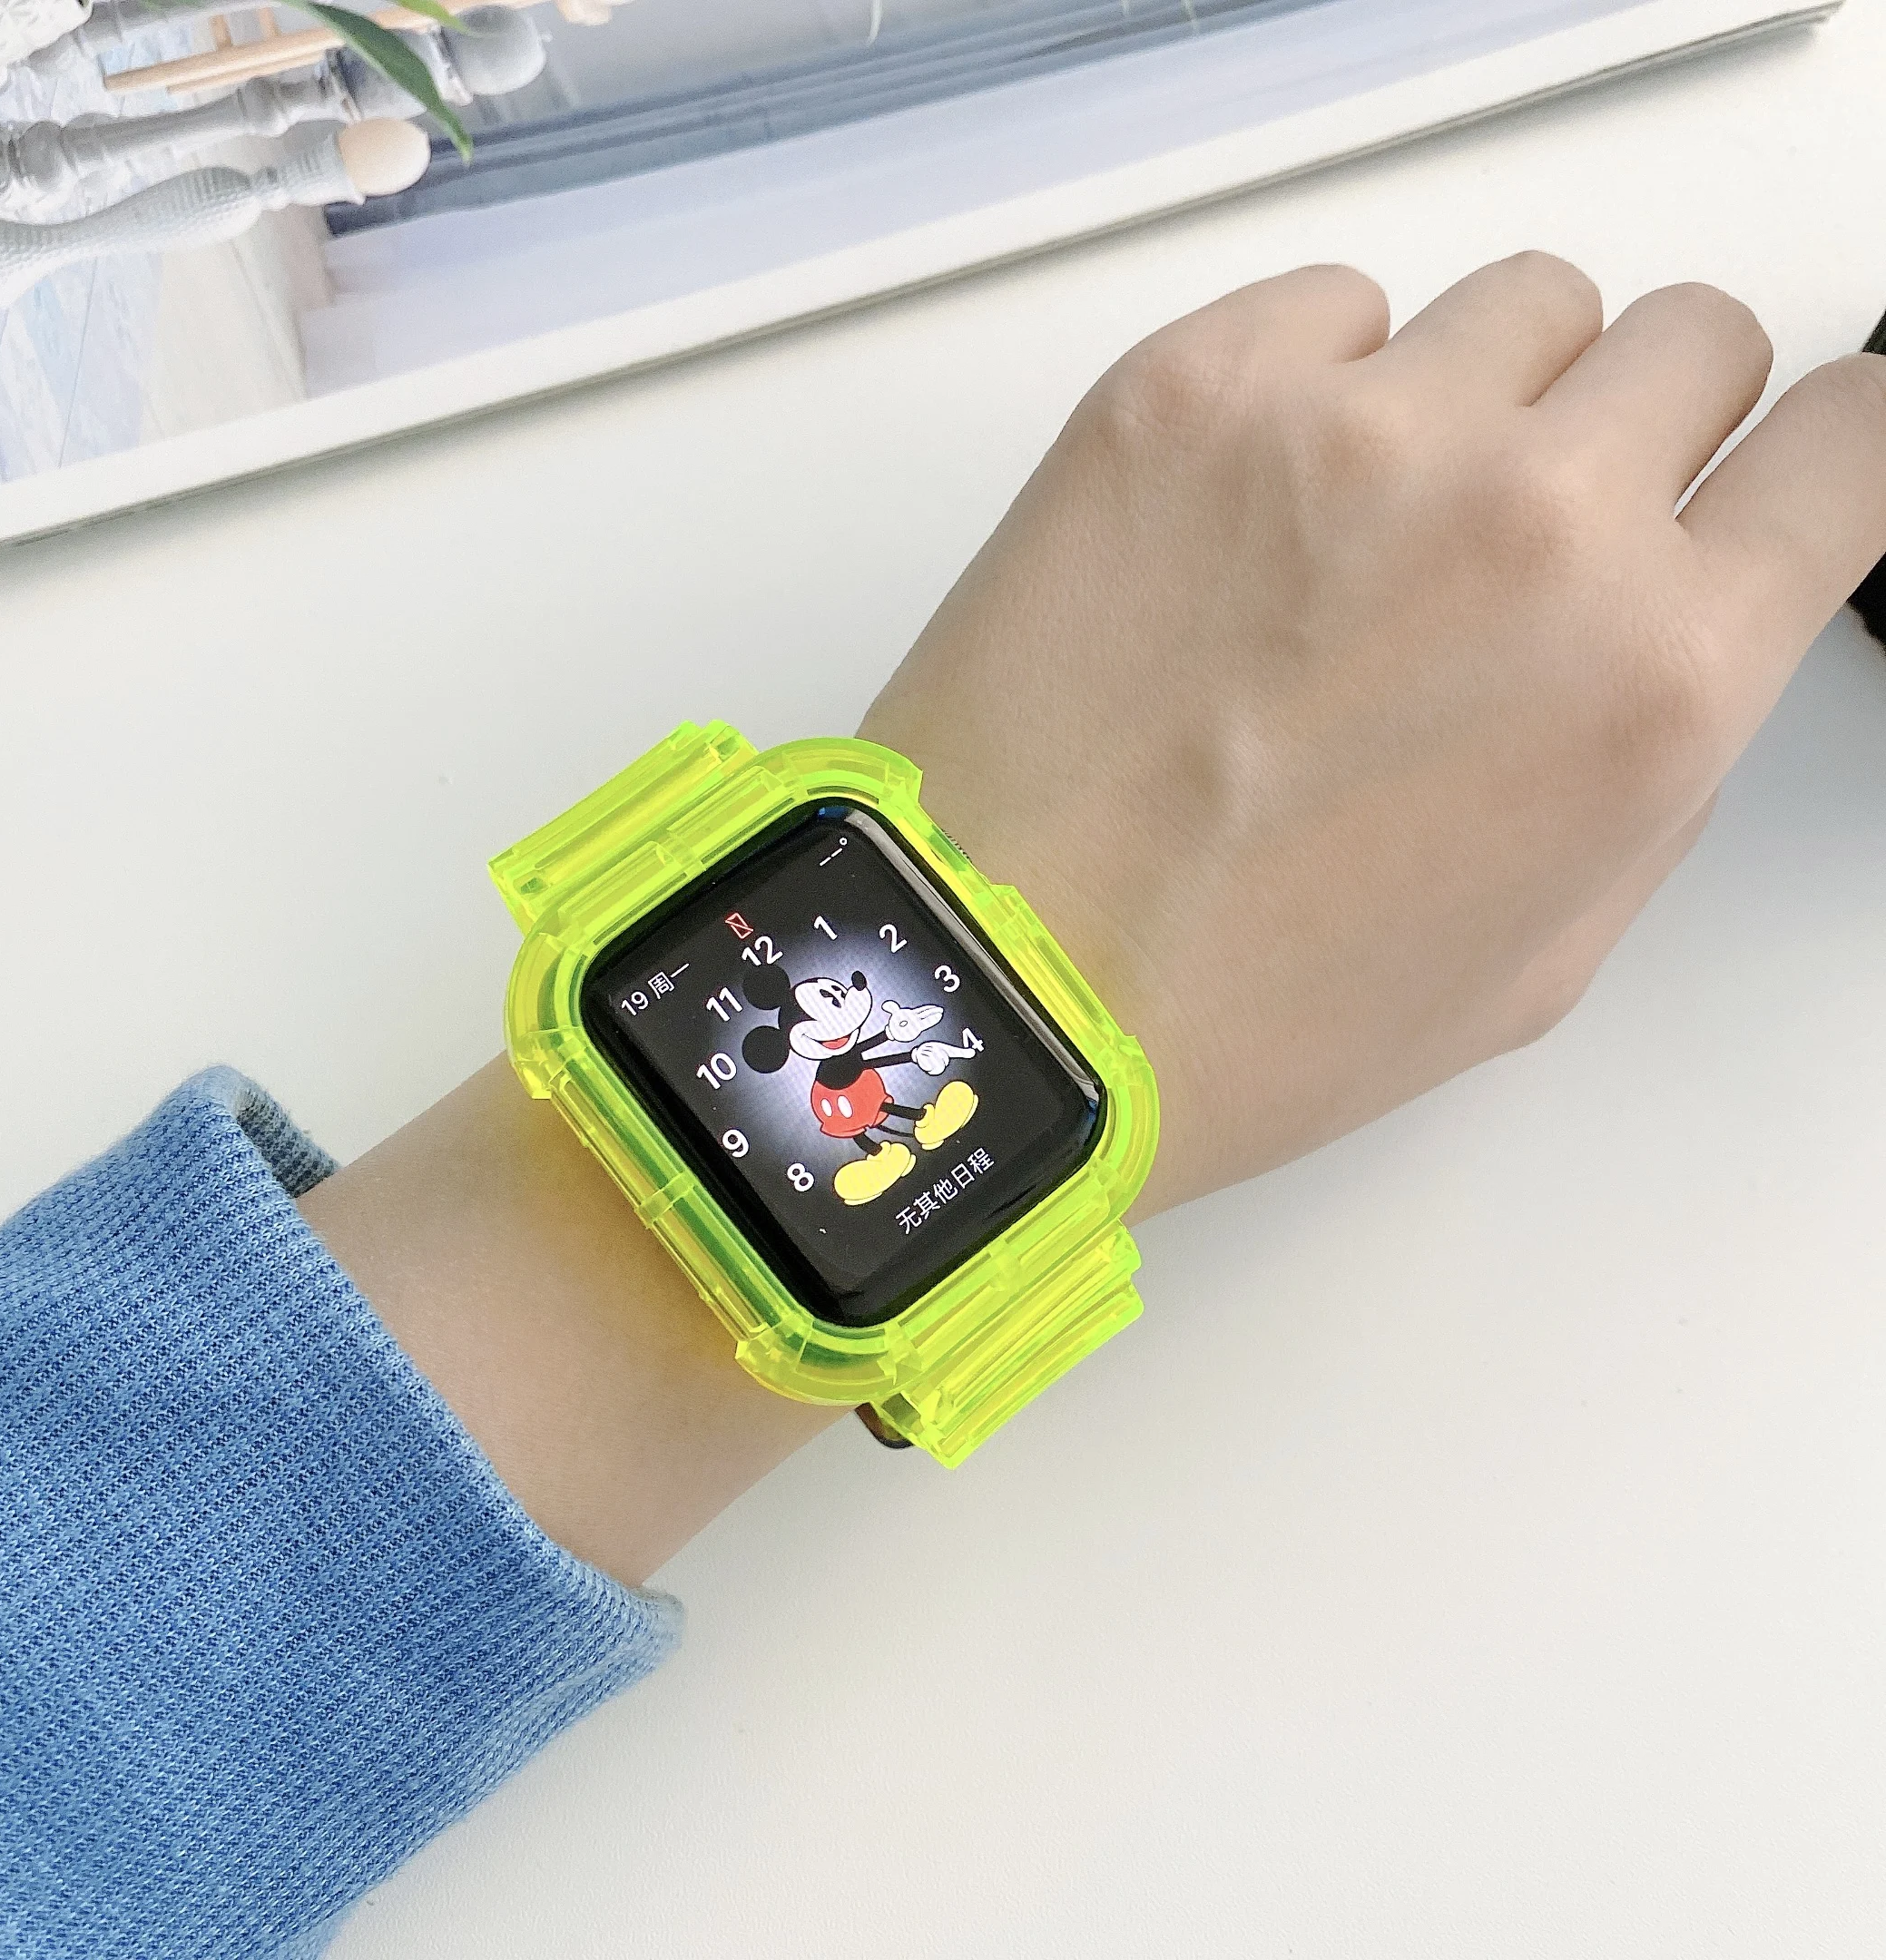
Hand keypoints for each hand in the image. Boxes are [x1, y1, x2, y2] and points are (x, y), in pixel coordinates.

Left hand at [862, 255, 1885, 1213]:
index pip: (1849, 442)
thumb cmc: (1239, 1015)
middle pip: (1688, 338)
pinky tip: (1248, 515)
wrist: (1000, 987)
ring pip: (1520, 302)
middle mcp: (1530, 521)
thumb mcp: (1533, 954)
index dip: (1808, 458)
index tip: (1757, 474)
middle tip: (1526, 534)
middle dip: (1638, 430)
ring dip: (1481, 400)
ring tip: (1365, 536)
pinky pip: (1332, 305)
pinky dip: (1317, 385)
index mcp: (1654, 677)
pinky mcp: (1189, 387)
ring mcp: (1353, 432)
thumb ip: (1648, 761)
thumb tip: (1670, 625)